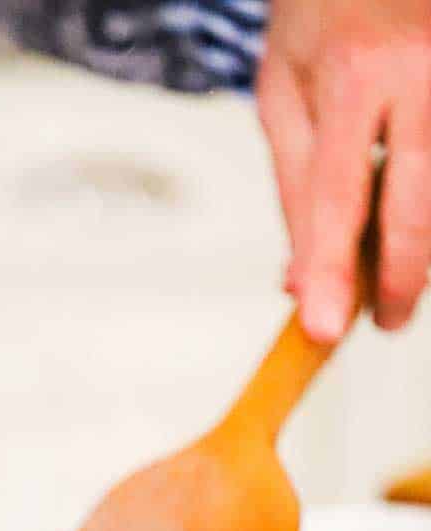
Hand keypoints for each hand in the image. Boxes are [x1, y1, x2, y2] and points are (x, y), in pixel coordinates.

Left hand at [257, 0, 430, 340]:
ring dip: (419, 246)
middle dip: (399, 279)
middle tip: (382, 320)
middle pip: (417, 206)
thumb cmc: (325, 17)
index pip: (340, 194)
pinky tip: (409, 222)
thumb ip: (296, 192)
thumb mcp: (284, 96)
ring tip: (393, 274)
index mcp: (355, 73)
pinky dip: (426, 209)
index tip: (325, 328)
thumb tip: (303, 281)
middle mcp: (423, 70)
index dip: (332, 268)